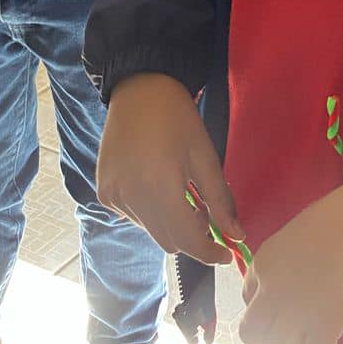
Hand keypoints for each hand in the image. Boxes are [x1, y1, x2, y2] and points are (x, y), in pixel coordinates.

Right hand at [96, 73, 241, 265]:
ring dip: (172, 224)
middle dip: (193, 237)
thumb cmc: (178, 119)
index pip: (187, 240)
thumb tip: (238, 236)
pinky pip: (134, 217)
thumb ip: (221, 200)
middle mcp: (131, 198)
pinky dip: (152, 213)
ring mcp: (113, 197)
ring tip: (182, 193)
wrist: (138, 90)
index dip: (209, 252)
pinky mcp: (104, 193)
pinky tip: (159, 186)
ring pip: (151, 231)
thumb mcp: (205, 157)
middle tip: (207, 213)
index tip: (227, 253)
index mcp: (159, 188)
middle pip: (168, 241)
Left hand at [239, 181, 342, 343]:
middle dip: (270, 338)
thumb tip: (295, 282)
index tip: (284, 308)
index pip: (248, 300)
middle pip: (253, 336)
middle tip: (293, 334)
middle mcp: (272, 292)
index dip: (266, 308)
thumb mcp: (300, 233)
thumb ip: (288, 262)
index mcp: (264, 263)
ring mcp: (297, 312)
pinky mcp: (326, 327)